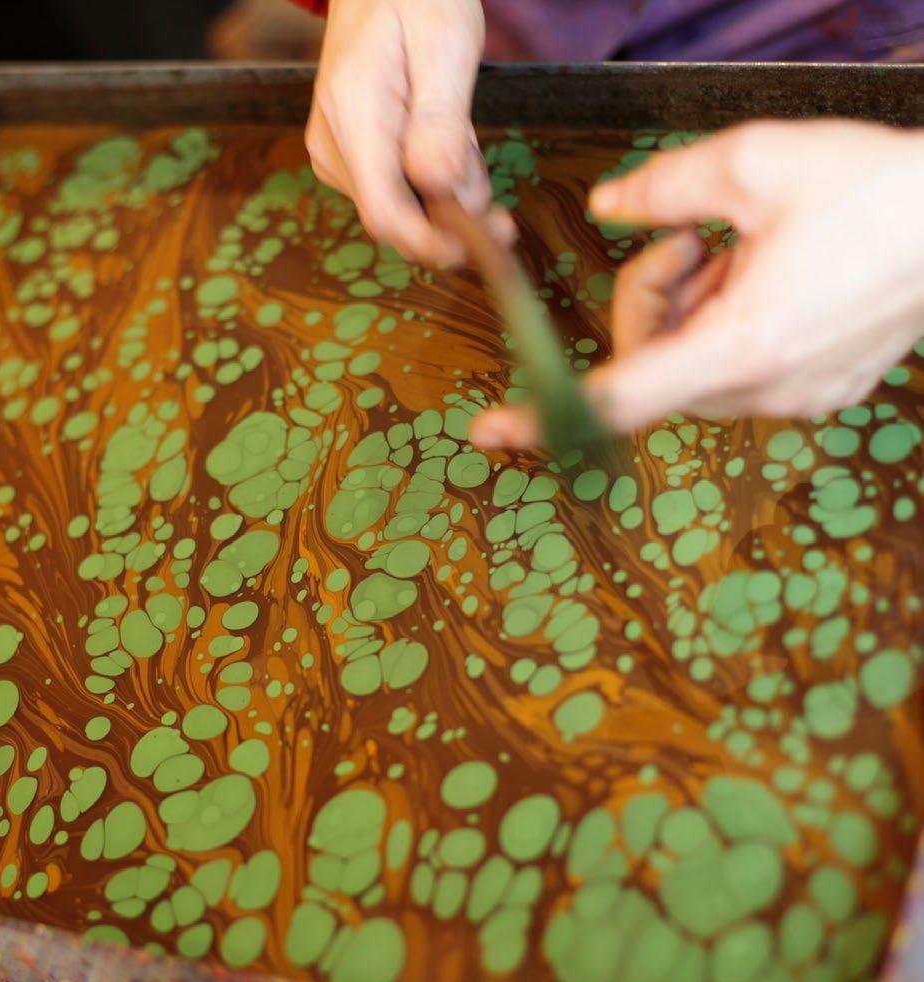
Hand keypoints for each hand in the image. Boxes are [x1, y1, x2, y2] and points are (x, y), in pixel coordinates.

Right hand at [305, 0, 514, 265]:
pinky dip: (435, 180)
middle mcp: (335, 149)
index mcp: (354, 117)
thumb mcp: (445, 44)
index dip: (429, 243)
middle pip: (401, 217)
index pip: (385, 213)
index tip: (471, 250)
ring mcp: (338, 159)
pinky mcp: (352, 163)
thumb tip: (441, 186)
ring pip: (407, 208)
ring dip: (448, 189)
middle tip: (484, 168)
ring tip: (459, 129)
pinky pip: (401, 193)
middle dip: (453, 211)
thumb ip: (443, 121)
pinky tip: (442, 138)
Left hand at [471, 119, 923, 444]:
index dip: (546, 415)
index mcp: (741, 343)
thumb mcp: (756, 164)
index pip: (618, 397)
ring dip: (688, 307)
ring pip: (685, 366)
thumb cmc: (875, 190)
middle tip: (692, 242)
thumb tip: (606, 203)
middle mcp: (762, 389)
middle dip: (648, 299)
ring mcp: (790, 400)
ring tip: (741, 253)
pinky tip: (767, 280)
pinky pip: (729, 372)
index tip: (492, 430)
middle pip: (646, 363)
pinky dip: (723, 326)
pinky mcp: (812, 395)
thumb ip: (664, 190)